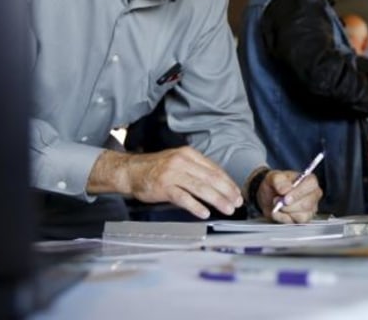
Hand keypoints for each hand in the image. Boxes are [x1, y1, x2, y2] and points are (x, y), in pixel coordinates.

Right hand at [88, 146, 242, 218]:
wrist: (130, 170)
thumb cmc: (157, 168)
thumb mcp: (179, 162)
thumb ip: (197, 170)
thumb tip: (219, 183)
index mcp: (189, 154)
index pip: (215, 169)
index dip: (228, 182)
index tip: (237, 193)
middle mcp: (182, 162)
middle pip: (211, 178)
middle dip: (227, 191)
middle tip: (237, 202)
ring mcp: (172, 174)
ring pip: (200, 188)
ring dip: (217, 200)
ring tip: (227, 209)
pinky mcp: (163, 187)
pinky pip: (183, 197)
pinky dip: (195, 206)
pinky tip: (204, 213)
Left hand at [256, 170, 321, 222]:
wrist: (269, 196)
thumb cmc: (276, 184)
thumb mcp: (273, 177)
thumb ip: (279, 180)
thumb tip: (285, 189)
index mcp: (309, 180)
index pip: (311, 184)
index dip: (299, 192)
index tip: (286, 198)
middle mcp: (313, 194)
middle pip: (307, 204)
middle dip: (288, 205)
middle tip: (277, 200)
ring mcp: (311, 208)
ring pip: (302, 216)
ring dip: (286, 212)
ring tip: (278, 205)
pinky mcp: (304, 219)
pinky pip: (296, 222)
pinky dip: (284, 218)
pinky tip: (280, 212)